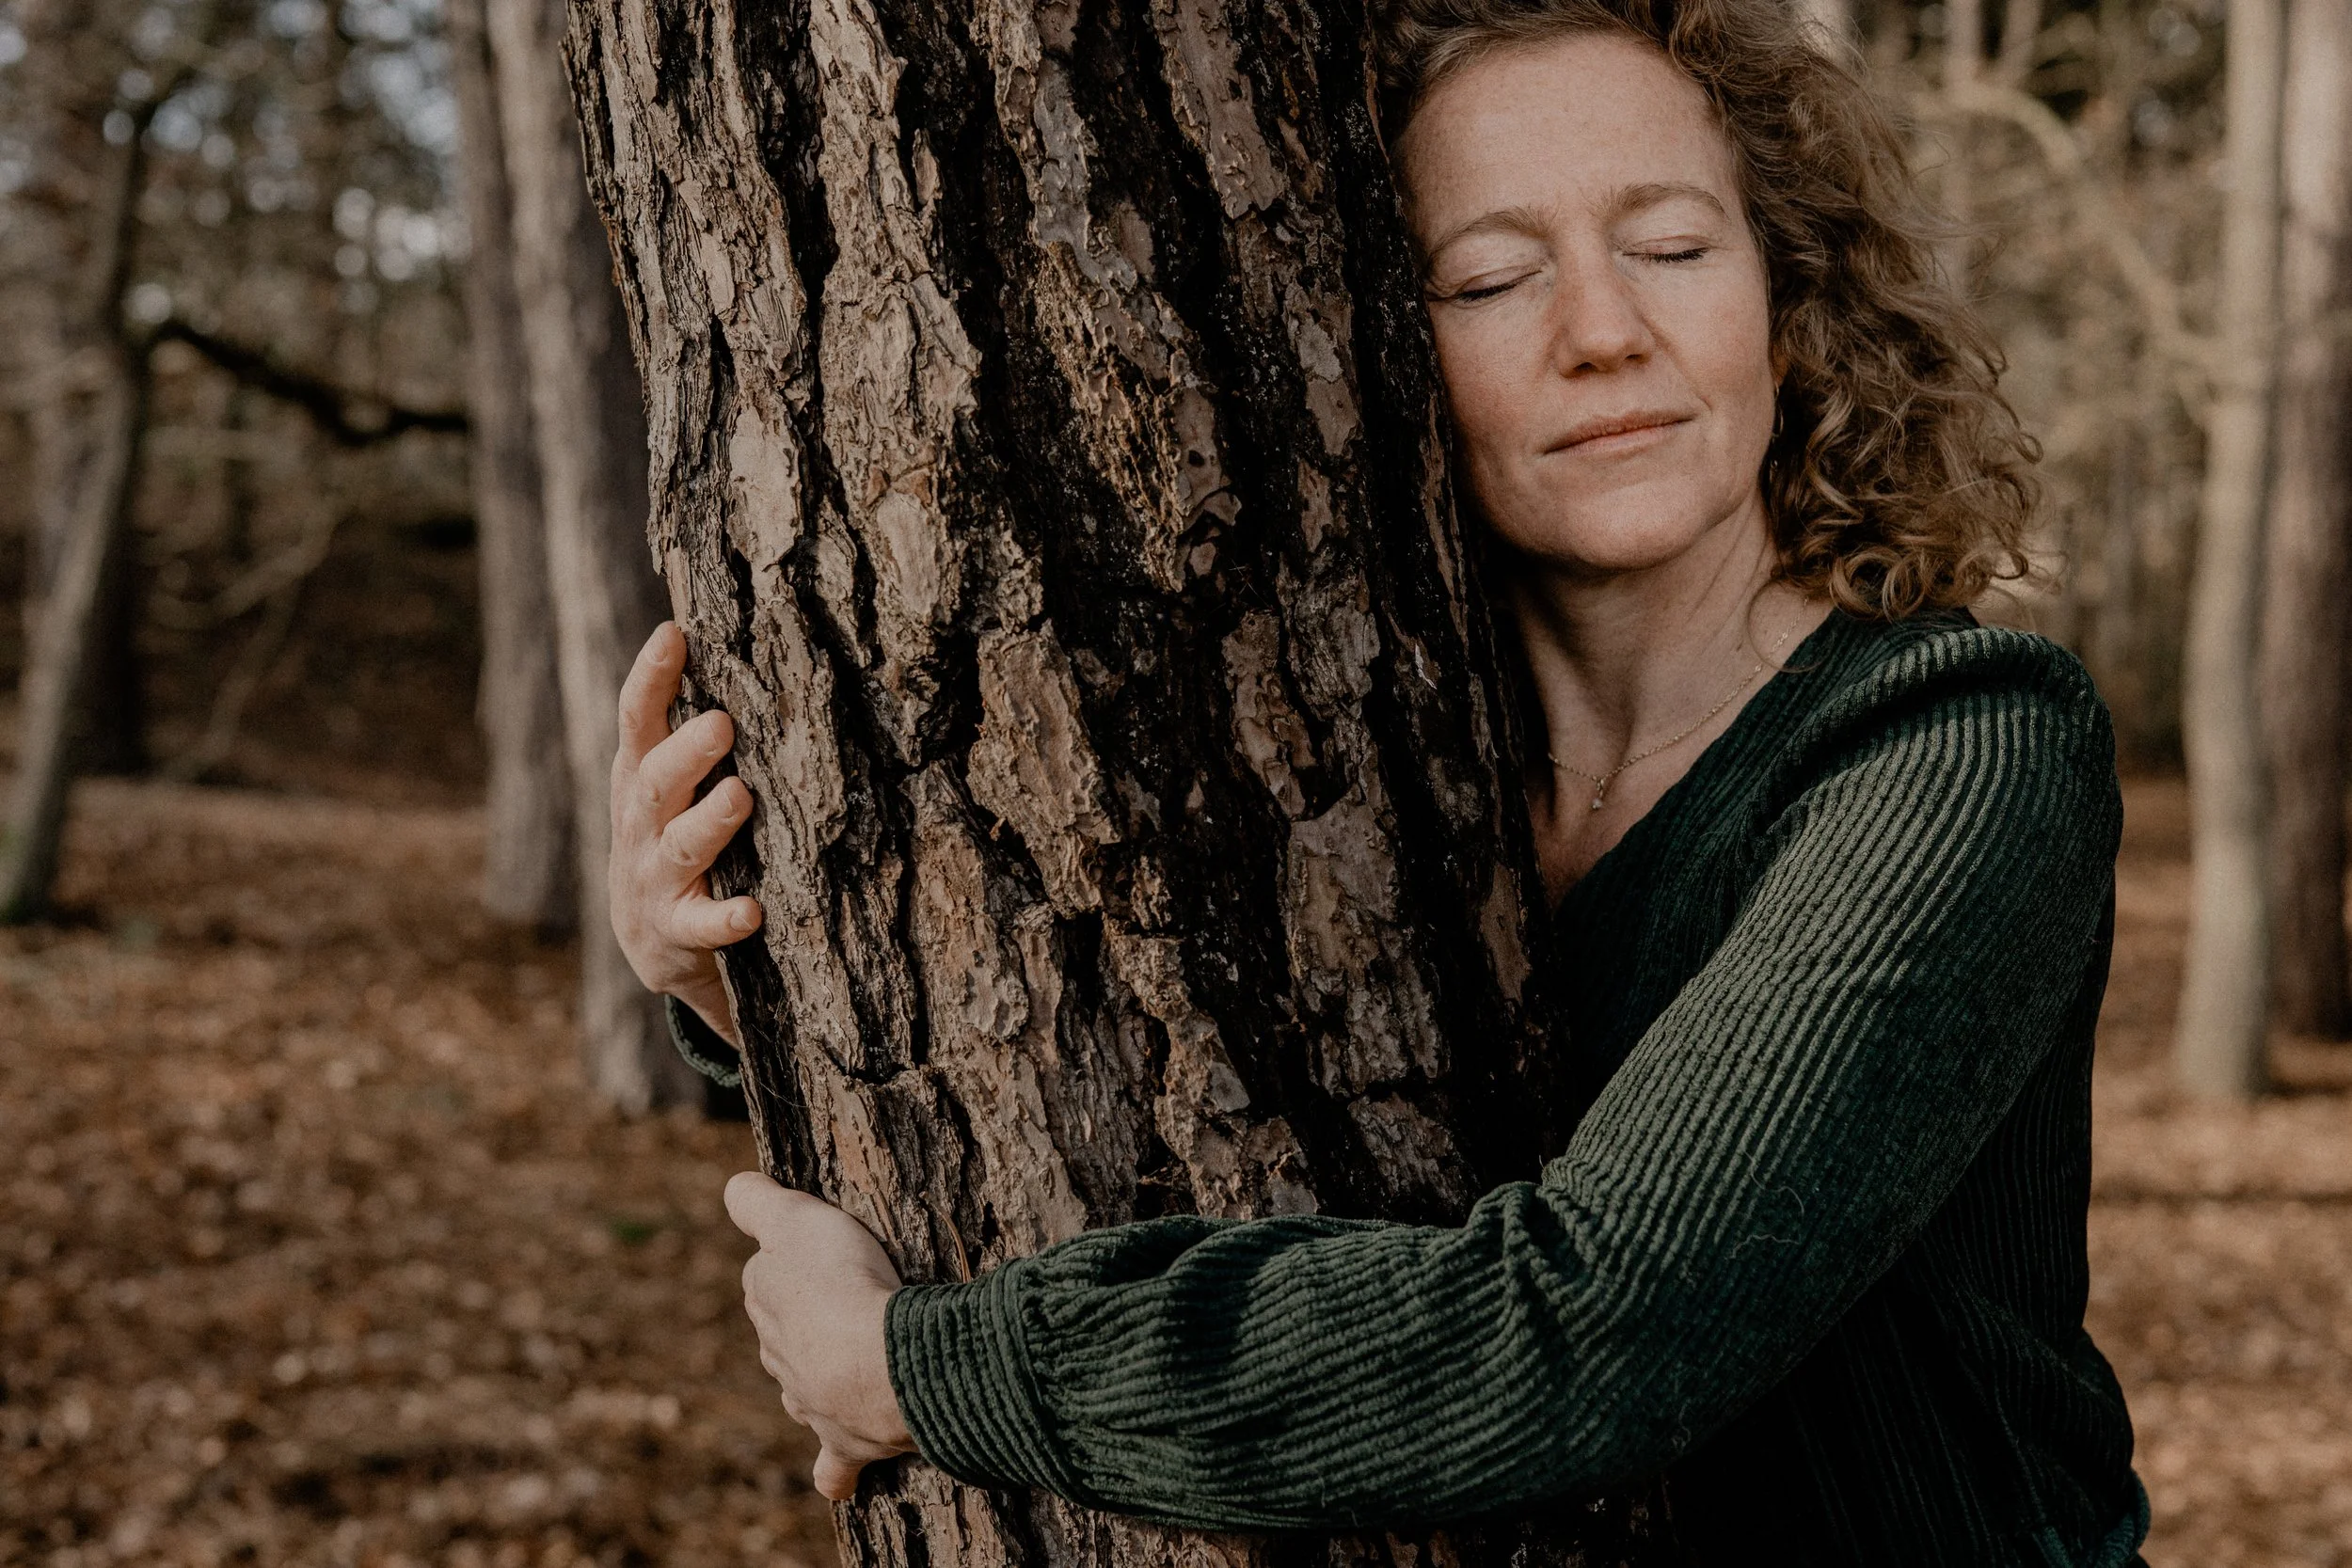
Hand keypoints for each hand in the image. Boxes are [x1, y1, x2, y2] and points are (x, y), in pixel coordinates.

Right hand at [611, 622, 764, 1046]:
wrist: (650, 938)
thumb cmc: (668, 834)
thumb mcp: (665, 780)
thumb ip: (680, 725)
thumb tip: (704, 635)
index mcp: (639, 777)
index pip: (636, 720)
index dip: (651, 677)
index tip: (674, 633)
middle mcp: (641, 823)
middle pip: (656, 781)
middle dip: (686, 752)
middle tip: (721, 722)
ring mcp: (656, 877)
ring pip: (683, 847)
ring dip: (711, 821)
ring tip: (740, 795)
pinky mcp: (678, 930)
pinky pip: (702, 924)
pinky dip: (725, 918)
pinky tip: (753, 912)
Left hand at [725, 1172, 915, 1499]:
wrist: (882, 1363)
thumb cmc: (842, 1285)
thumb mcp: (795, 1221)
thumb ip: (758, 1204)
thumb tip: (733, 1189)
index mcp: (767, 1307)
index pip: (766, 1281)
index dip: (790, 1264)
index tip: (815, 1254)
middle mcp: (780, 1358)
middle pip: (785, 1337)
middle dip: (805, 1324)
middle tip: (843, 1305)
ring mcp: (810, 1403)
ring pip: (805, 1391)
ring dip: (821, 1381)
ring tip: (851, 1370)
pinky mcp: (845, 1441)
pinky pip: (833, 1463)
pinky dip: (834, 1470)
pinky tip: (837, 1481)